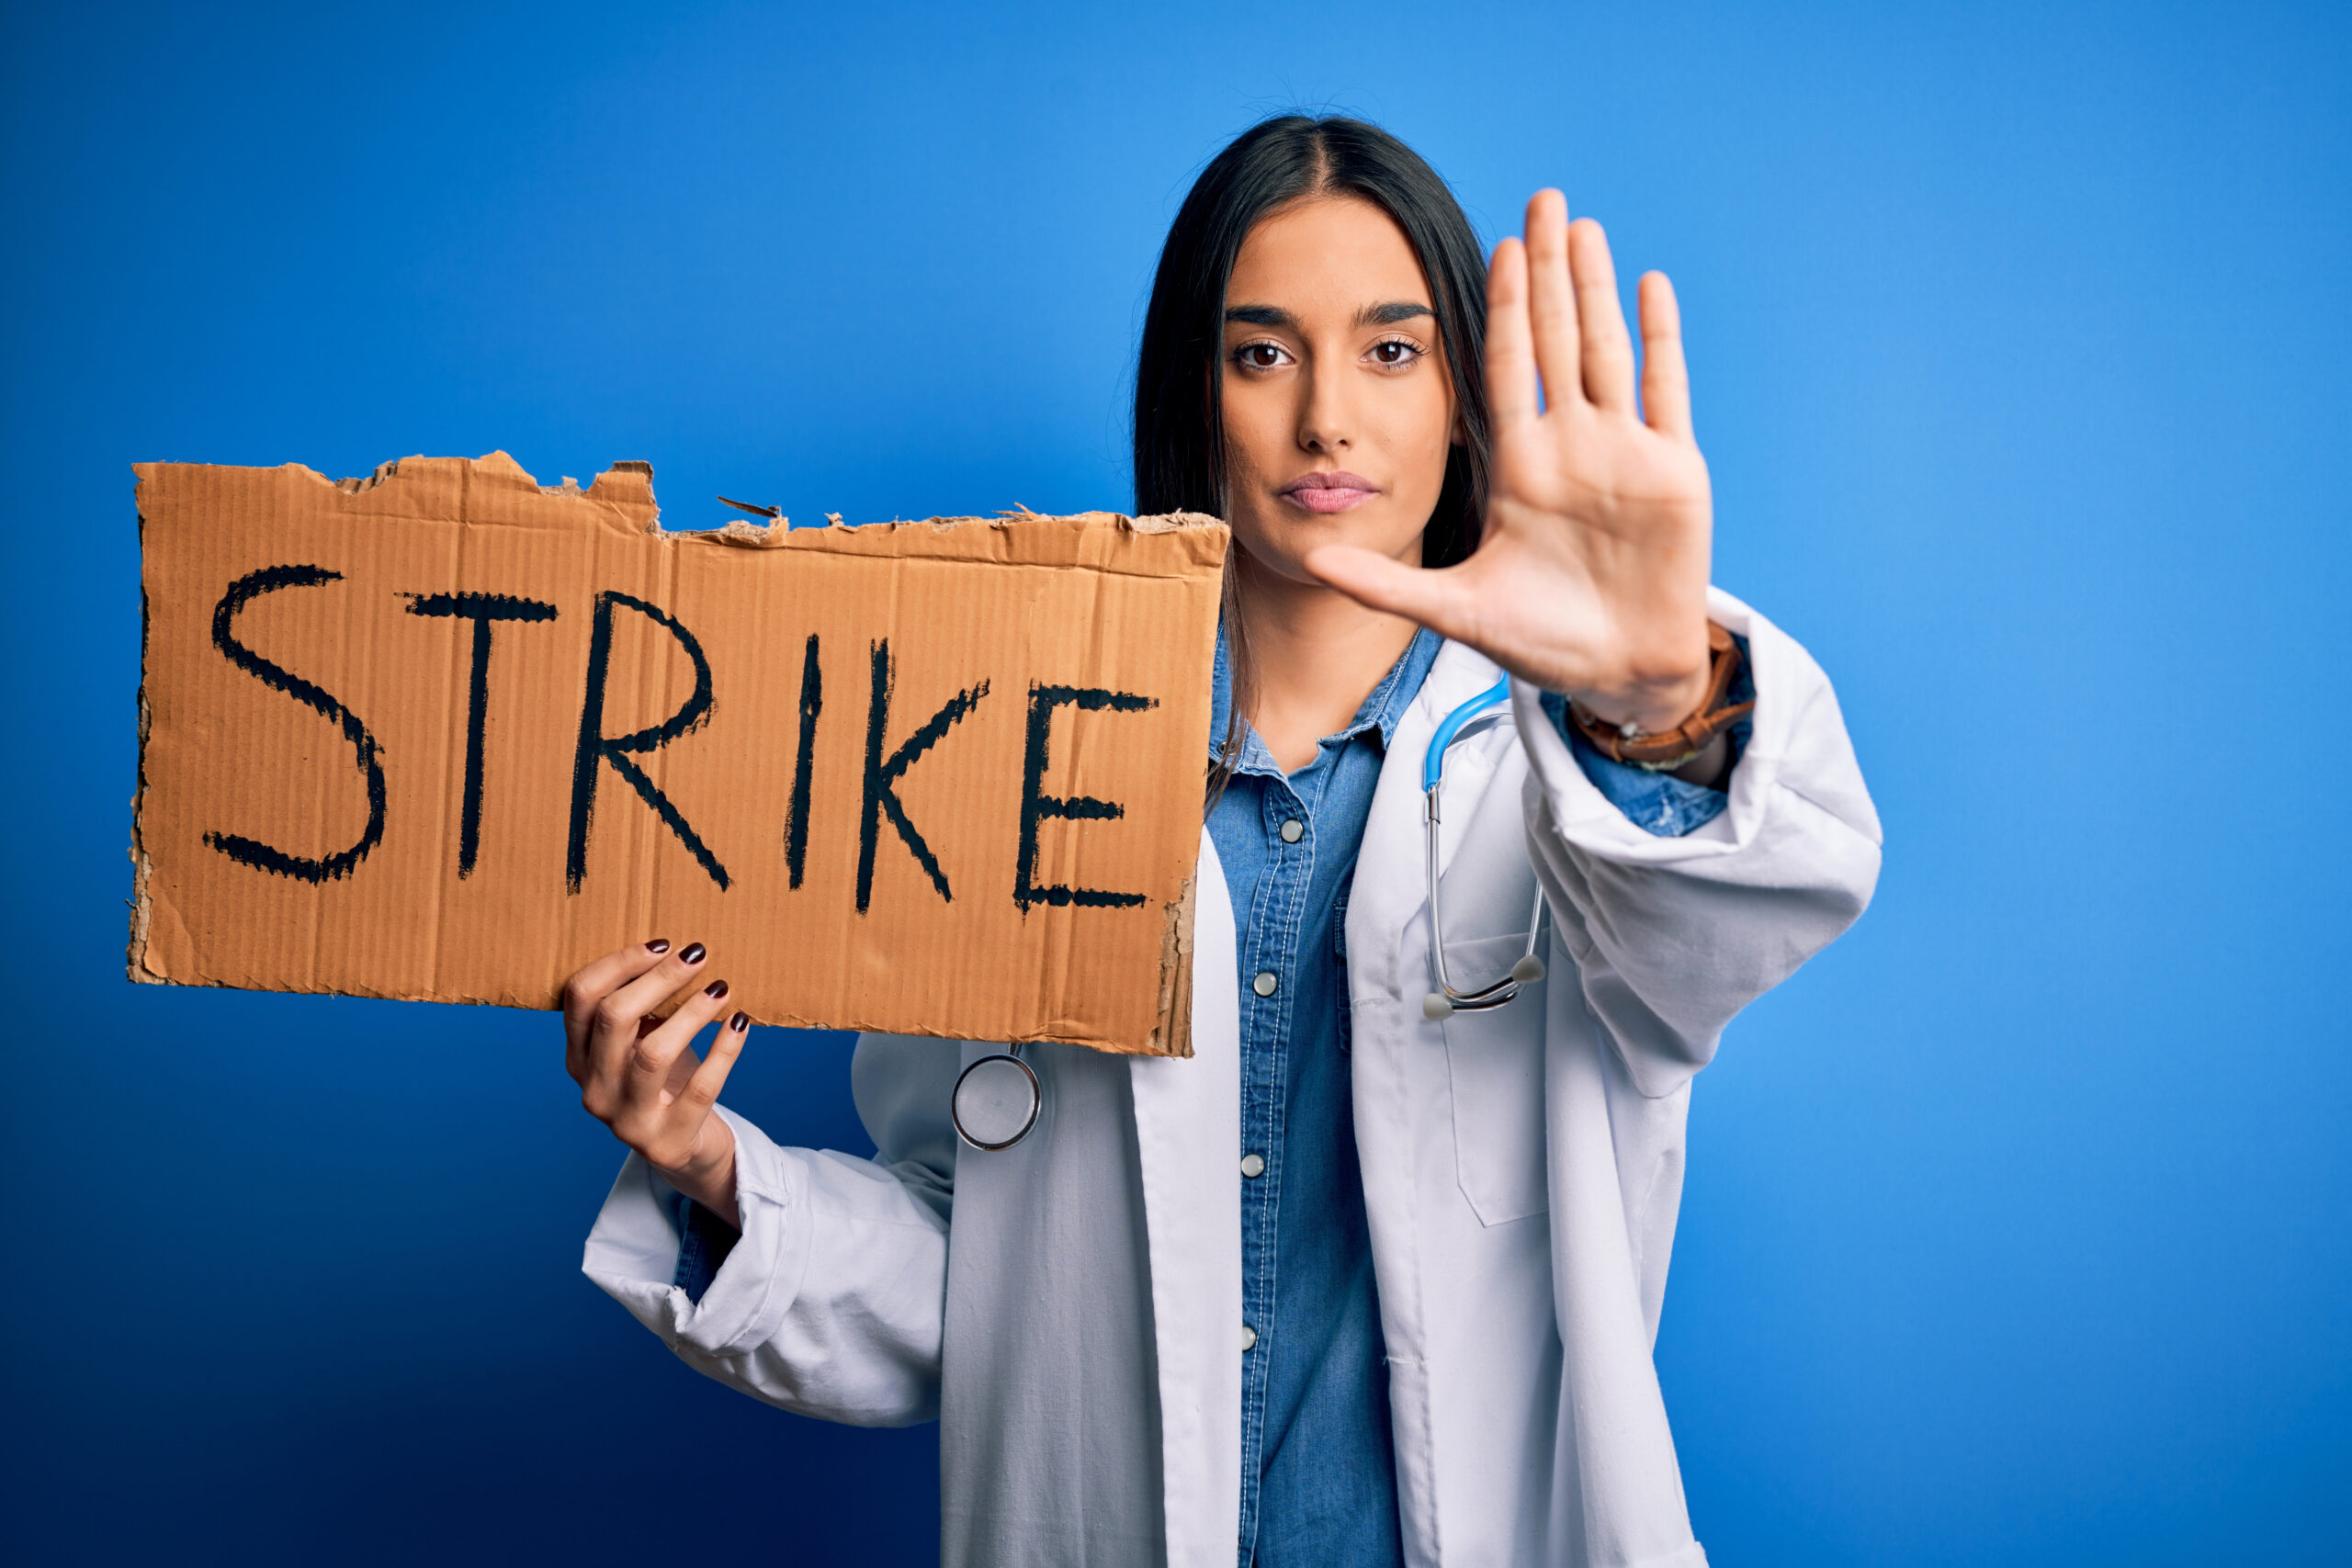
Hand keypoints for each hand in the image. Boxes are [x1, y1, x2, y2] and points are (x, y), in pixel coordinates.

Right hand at [563, 939, 750, 1228]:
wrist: (686, 1152)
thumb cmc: (666, 1084)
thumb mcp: (641, 1045)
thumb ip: (642, 1009)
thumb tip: (676, 952)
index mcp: (579, 1059)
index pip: (580, 998)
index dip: (620, 963)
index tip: (663, 943)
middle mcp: (594, 1090)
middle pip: (614, 1018)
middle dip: (658, 979)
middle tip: (698, 955)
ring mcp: (627, 1121)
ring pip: (651, 1054)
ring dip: (690, 1013)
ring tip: (721, 988)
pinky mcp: (669, 1141)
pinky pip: (700, 1088)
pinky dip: (723, 1050)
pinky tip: (739, 1022)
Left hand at [1305, 189, 1714, 734]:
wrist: (1619, 672)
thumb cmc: (1542, 641)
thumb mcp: (1456, 611)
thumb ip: (1386, 585)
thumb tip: (1313, 560)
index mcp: (1521, 468)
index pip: (1507, 370)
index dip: (1502, 309)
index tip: (1492, 248)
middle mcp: (1571, 447)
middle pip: (1557, 339)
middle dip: (1547, 270)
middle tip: (1541, 198)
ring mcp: (1624, 453)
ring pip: (1607, 348)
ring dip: (1595, 286)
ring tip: (1582, 224)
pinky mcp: (1673, 470)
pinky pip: (1667, 390)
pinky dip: (1659, 337)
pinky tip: (1648, 283)